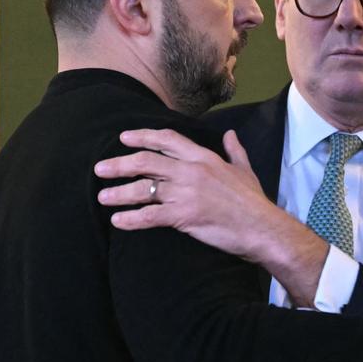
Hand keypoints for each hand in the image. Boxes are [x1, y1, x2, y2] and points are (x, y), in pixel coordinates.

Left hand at [94, 129, 278, 259]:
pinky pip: (150, 216)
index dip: (143, 137)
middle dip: (120, 164)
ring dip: (119, 193)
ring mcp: (186, 193)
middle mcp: (191, 171)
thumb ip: (235, 150)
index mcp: (204, 157)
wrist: (262, 227)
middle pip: (147, 161)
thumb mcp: (245, 170)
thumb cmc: (253, 201)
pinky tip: (118, 221)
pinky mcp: (184, 216)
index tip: (124, 138)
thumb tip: (231, 134)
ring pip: (144, 189)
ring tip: (103, 197)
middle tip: (100, 169)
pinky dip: (131, 219)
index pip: (168, 139)